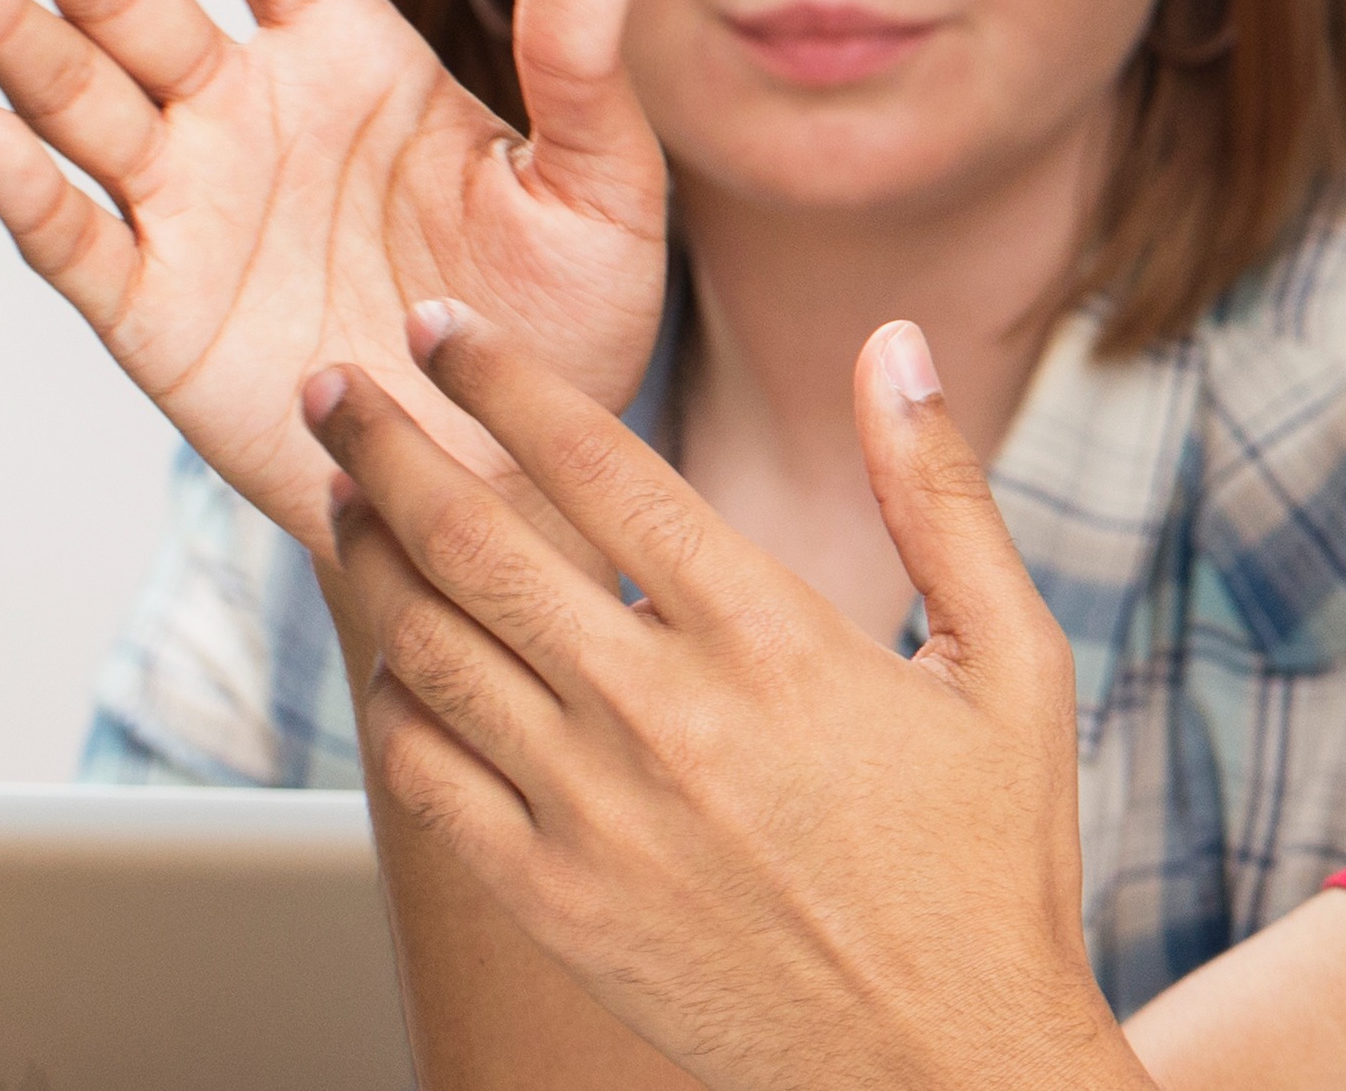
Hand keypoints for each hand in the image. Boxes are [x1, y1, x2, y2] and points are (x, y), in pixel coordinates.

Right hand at [0, 0, 667, 548]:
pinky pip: (76, 240)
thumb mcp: (602, 186)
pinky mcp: (157, 315)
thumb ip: (581, 53)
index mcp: (345, 52)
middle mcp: (246, 110)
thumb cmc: (562, 328)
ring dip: (1, 26)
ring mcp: (191, 206)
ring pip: (72, 94)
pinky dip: (28, 190)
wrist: (518, 480)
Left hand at [310, 305, 1136, 1090]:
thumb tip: (895, 349)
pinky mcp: (557, 903)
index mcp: (774, 638)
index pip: (598, 469)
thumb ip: (942, 498)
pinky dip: (392, 702)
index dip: (502, 382)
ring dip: (370, 558)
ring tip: (339, 499)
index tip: (439, 328)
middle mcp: (666, 716)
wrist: (944, 1065)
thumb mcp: (1013, 664)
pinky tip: (389, 657)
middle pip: (480, 541)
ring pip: (434, 651)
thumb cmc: (994, 867)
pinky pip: (428, 780)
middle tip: (331, 386)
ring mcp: (597, 815)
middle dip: (387, 446)